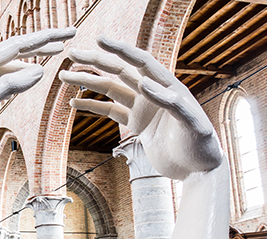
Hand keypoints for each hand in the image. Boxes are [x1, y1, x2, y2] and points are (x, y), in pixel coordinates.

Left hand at [0, 28, 75, 158]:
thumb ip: (7, 88)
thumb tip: (38, 72)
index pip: (16, 46)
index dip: (45, 39)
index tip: (70, 34)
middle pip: (13, 49)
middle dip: (42, 43)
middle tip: (68, 37)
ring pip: (7, 63)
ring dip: (30, 58)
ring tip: (53, 55)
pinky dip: (15, 74)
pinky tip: (25, 78)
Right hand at [59, 36, 222, 179]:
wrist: (199, 169)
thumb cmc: (202, 146)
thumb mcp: (192, 125)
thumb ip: (171, 103)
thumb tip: (144, 83)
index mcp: (168, 86)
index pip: (140, 62)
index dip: (120, 50)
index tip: (99, 40)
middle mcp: (153, 93)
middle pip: (119, 71)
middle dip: (95, 62)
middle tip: (72, 54)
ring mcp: (143, 108)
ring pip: (110, 89)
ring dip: (88, 82)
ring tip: (65, 76)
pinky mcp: (137, 124)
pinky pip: (110, 111)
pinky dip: (92, 106)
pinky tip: (75, 102)